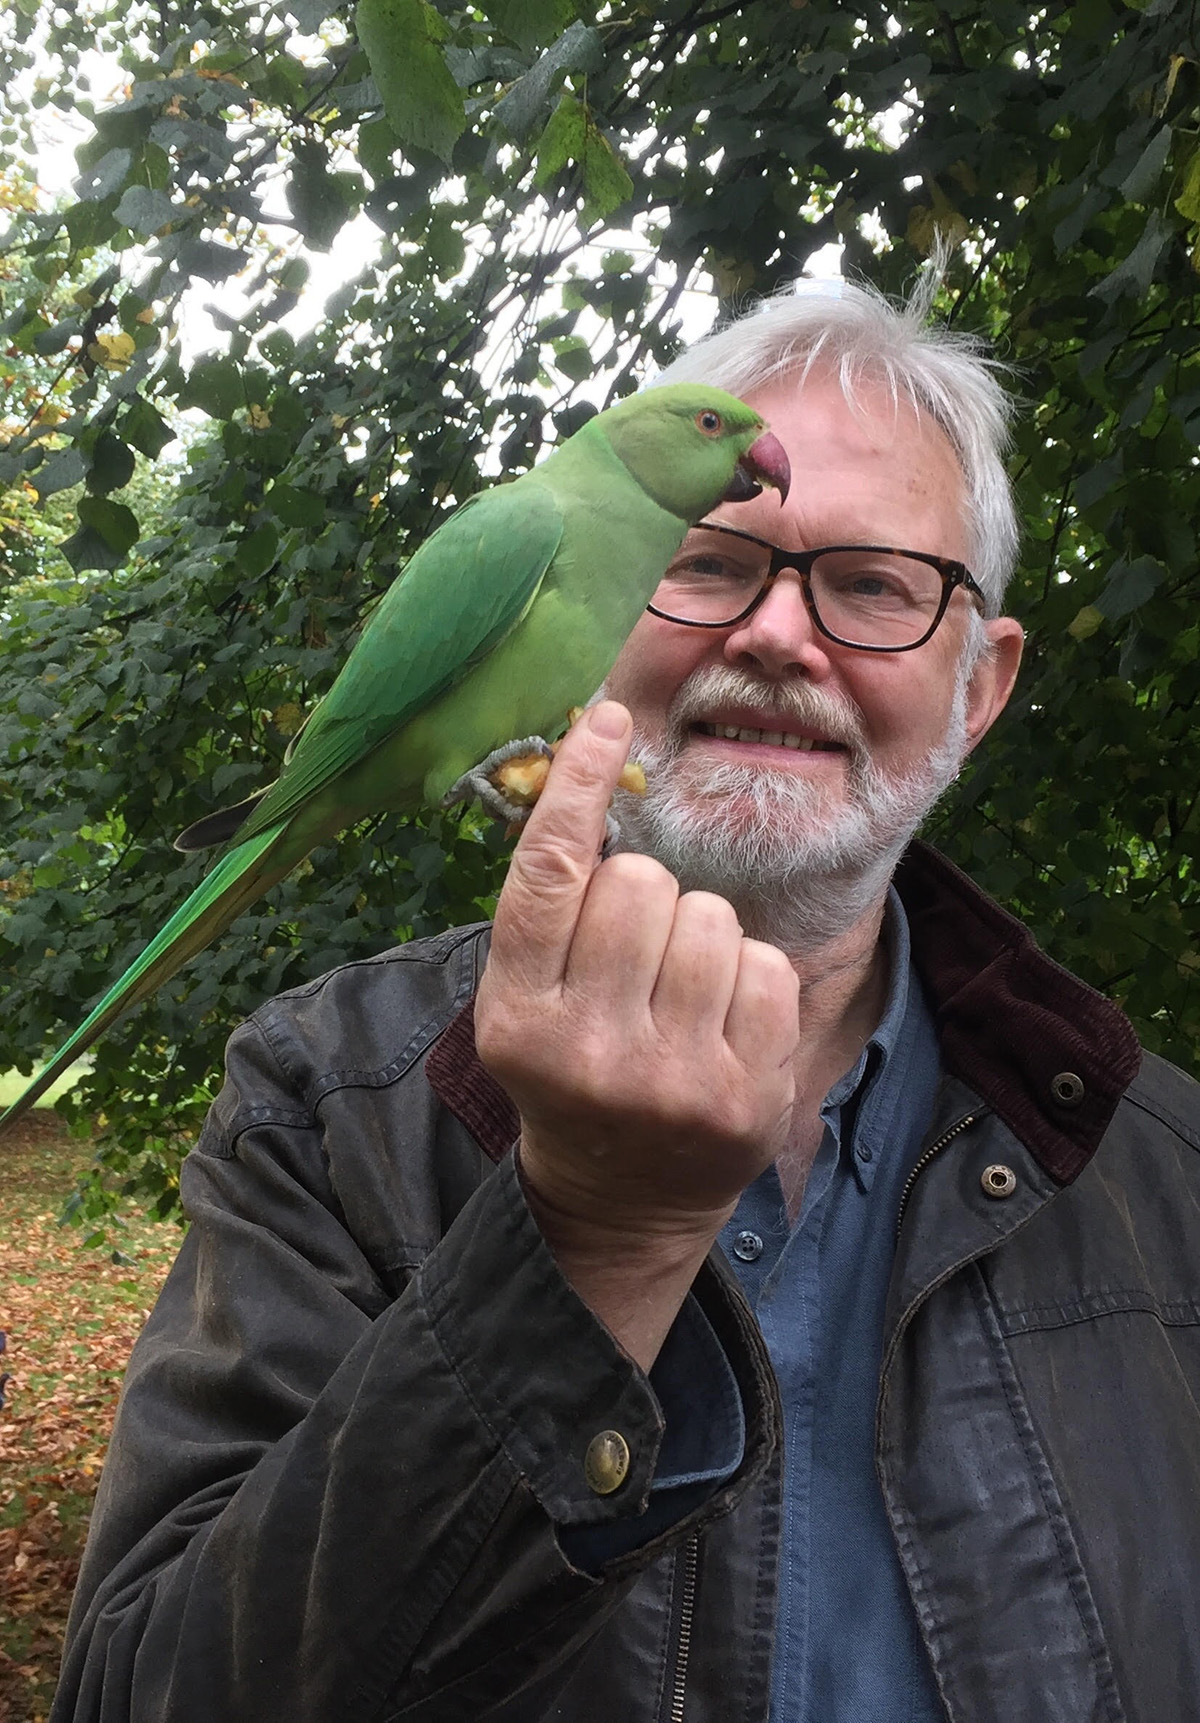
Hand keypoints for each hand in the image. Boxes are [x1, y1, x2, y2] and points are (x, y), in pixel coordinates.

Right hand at [474, 700, 798, 1363]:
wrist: (619, 1201)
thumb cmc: (571, 1069)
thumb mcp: (526, 1002)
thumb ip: (550, 911)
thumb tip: (594, 769)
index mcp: (516, 1018)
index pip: (550, 872)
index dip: (579, 784)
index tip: (607, 717)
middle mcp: (586, 1050)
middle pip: (641, 884)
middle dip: (645, 899)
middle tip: (635, 960)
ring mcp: (671, 1079)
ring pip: (710, 917)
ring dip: (700, 935)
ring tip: (678, 994)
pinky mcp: (745, 1097)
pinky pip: (766, 964)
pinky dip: (749, 978)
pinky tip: (722, 1023)